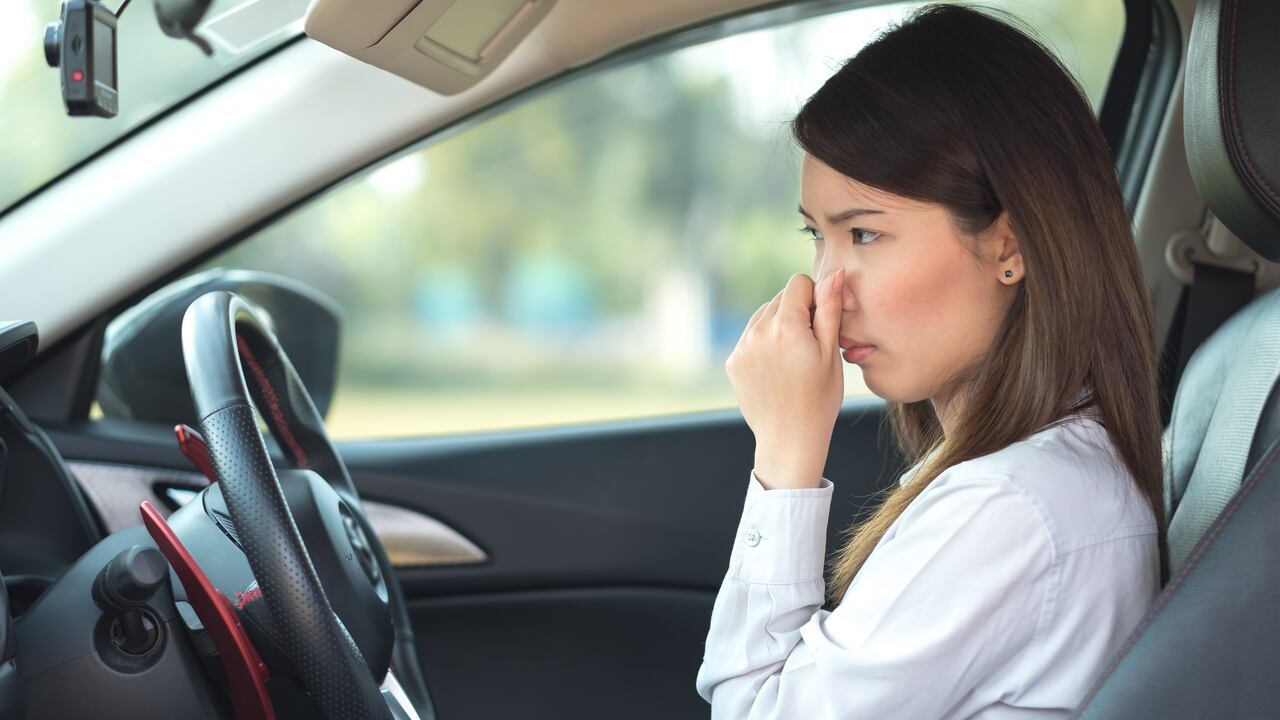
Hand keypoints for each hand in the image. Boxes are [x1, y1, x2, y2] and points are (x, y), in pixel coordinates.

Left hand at [725, 268, 844, 488]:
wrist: (789, 440)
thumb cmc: (819, 399)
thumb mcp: (831, 353)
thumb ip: (830, 308)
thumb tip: (835, 273)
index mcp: (786, 326)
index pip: (798, 283)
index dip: (815, 299)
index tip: (821, 326)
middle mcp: (758, 331)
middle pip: (780, 298)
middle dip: (797, 312)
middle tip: (809, 347)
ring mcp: (742, 347)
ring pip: (764, 315)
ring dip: (779, 326)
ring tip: (793, 359)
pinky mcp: (734, 361)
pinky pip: (751, 336)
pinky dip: (764, 343)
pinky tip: (778, 369)